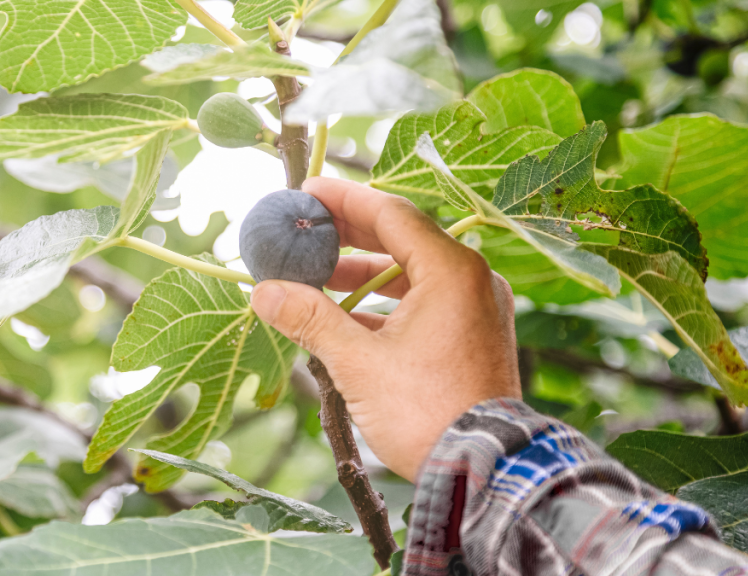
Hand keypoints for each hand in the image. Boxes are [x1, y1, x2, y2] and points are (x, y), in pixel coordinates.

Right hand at [250, 177, 520, 481]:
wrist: (484, 470)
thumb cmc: (426, 414)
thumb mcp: (358, 363)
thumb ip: (311, 319)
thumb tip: (263, 293)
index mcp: (451, 272)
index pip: (391, 214)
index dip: (344, 200)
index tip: (306, 193)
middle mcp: (471, 281)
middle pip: (402, 239)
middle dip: (348, 236)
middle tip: (304, 231)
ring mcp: (476, 309)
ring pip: (412, 274)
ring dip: (363, 275)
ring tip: (315, 280)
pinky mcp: (473, 337)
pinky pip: (424, 303)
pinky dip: (385, 304)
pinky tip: (345, 317)